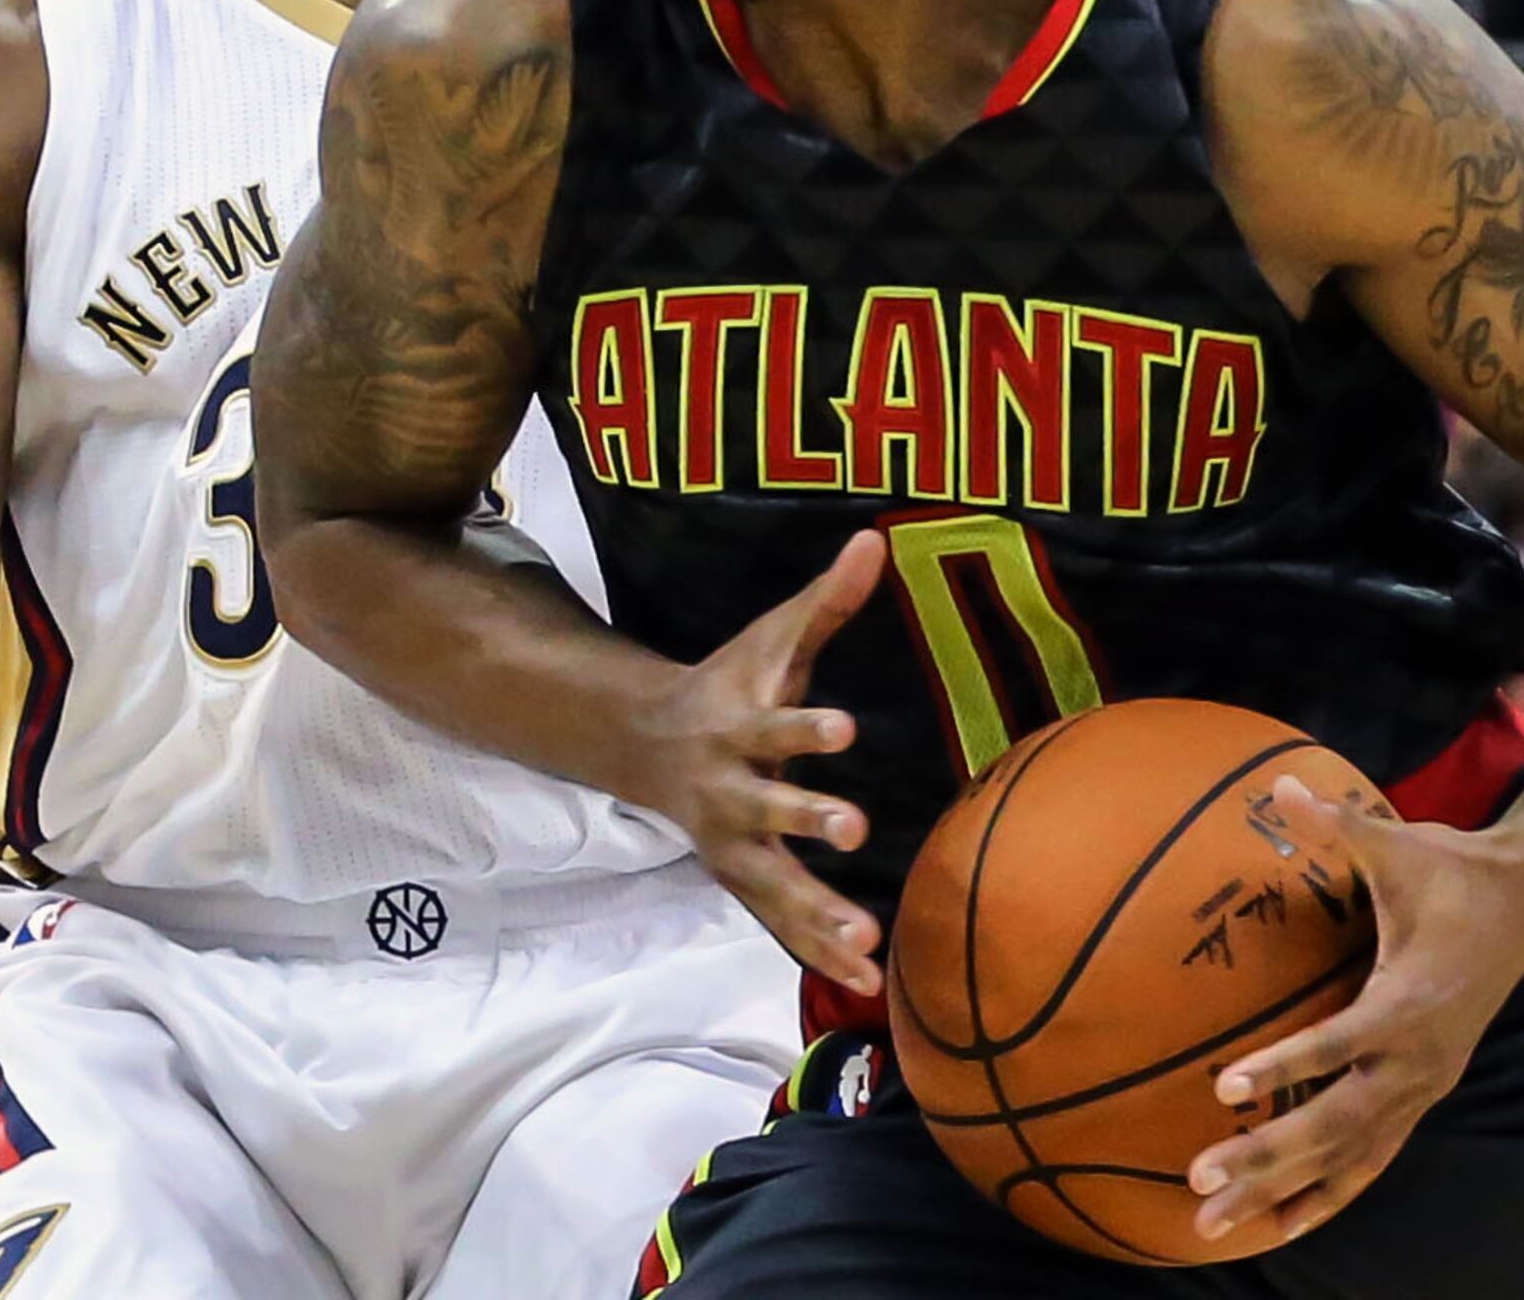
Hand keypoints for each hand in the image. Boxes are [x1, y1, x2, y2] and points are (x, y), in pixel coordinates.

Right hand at [640, 531, 885, 994]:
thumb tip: (876, 540)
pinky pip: (783, 924)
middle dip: (806, 821)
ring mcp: (732, 846)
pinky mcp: (744, 882)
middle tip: (855, 828)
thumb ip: (826, 600)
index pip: (774, 726)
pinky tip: (872, 983)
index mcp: (736, 728)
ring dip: (818, 915)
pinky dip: (821, 953)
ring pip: (774, 885)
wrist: (647, 743)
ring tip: (869, 944)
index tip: (846, 727)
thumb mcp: (771, 638)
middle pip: (767, 812)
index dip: (806, 728)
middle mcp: (729, 793)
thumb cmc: (729, 683)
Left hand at [1187, 775, 1523, 1247]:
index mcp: (1410, 999)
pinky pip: (1372, 1158)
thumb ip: (1338, 823)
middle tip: (1199, 1180)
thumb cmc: (1454, 872)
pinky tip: (1284, 1224)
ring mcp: (1423, 1085)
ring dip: (1283, 1189)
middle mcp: (1418, 1057)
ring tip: (1215, 1224)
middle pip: (1336, 1122)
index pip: (1340, 1042)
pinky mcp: (1422, 1094)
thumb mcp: (1398, 846)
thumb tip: (1280, 784)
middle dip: (1266, 1156)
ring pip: (1348, 1154)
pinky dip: (1329, 1193)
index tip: (1225, 1088)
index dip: (1285, 1065)